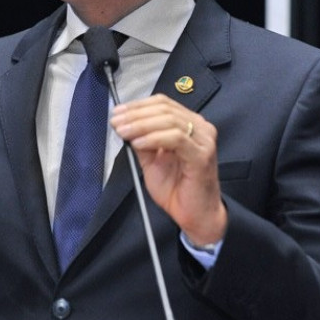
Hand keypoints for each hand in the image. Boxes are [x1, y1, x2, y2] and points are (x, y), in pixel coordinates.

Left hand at [110, 94, 226, 244]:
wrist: (195, 215)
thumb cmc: (177, 189)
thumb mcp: (152, 161)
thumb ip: (142, 141)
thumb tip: (125, 125)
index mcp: (189, 125)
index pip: (163, 104)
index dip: (138, 105)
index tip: (118, 113)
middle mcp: (200, 128)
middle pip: (165, 109)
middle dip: (136, 114)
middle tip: (117, 122)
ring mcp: (203, 140)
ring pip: (169, 121)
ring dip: (141, 125)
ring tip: (123, 132)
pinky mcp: (201, 155)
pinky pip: (176, 139)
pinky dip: (154, 138)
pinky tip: (138, 143)